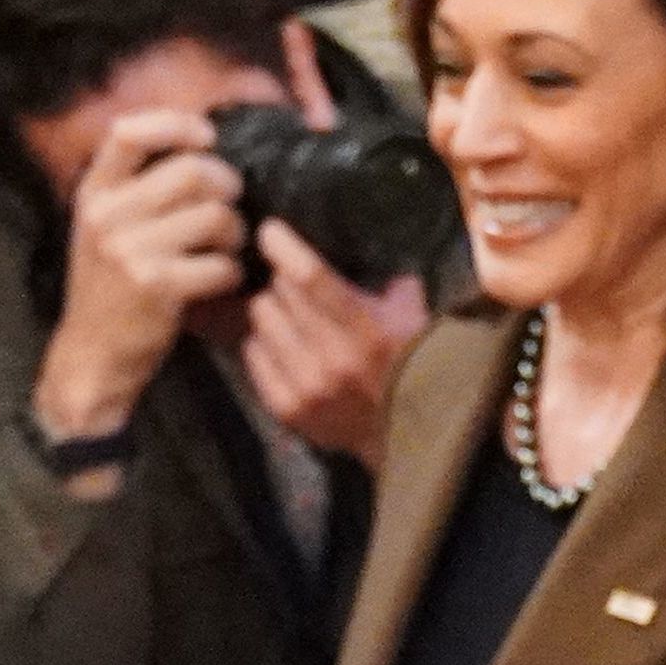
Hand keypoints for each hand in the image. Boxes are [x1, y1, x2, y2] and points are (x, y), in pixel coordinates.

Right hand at [29, 105, 248, 449]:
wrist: (91, 355)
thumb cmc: (109, 287)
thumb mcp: (103, 227)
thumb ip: (134, 187)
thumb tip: (200, 144)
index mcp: (94, 193)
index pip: (128, 132)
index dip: (176, 124)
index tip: (206, 137)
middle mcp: (107, 216)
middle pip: (193, 171)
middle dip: (228, 185)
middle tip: (232, 205)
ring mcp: (129, 251)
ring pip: (216, 216)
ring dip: (236, 232)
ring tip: (228, 247)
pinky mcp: (156, 287)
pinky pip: (221, 264)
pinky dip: (232, 273)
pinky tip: (222, 281)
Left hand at [232, 222, 427, 466]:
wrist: (406, 434)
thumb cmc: (410, 363)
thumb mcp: (412, 316)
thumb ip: (389, 281)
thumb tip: (362, 246)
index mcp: (368, 331)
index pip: (311, 278)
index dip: (284, 248)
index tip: (269, 230)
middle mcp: (332, 359)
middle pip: (278, 295)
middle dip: (283, 283)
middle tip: (296, 288)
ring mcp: (306, 386)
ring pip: (261, 321)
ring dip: (272, 312)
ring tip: (291, 319)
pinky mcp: (287, 407)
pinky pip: (253, 354)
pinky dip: (263, 344)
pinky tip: (283, 346)